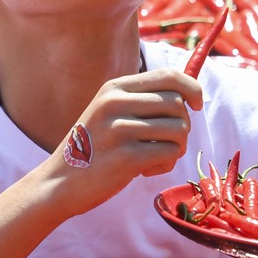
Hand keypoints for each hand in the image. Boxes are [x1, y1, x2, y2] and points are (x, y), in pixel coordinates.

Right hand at [45, 67, 202, 218]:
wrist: (60, 182)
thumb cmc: (94, 148)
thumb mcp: (109, 112)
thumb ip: (142, 100)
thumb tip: (190, 95)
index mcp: (114, 88)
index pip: (168, 75)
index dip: (192, 88)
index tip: (197, 105)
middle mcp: (115, 103)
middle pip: (178, 104)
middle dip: (181, 126)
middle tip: (164, 142)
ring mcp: (119, 129)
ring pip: (179, 130)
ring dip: (176, 148)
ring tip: (154, 157)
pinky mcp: (126, 157)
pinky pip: (170, 153)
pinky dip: (166, 164)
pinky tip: (146, 170)